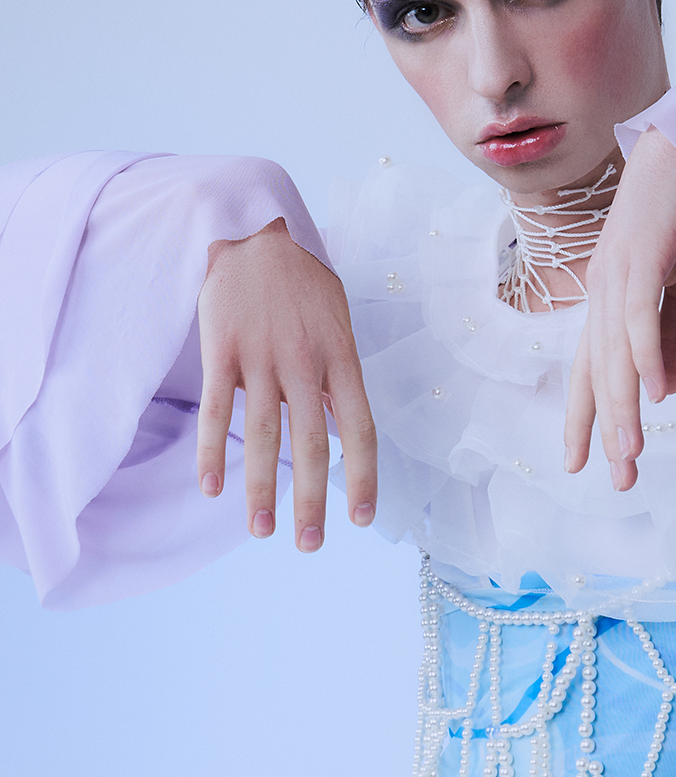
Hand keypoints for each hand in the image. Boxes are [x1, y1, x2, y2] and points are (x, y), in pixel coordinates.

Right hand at [196, 218, 377, 549]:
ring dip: (262, 489)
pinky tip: (211, 488)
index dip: (363, 476)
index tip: (362, 518)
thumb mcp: (337, 324)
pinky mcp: (223, 350)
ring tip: (263, 531)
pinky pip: (218, 409)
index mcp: (342, 359)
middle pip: (311, 444)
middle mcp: (305, 363)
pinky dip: (214, 451)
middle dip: (312, 500)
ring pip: (263, 435)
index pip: (359, 429)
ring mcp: (262, 357)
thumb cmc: (303, 285)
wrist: (256, 231)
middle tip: (310, 545)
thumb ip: (338, 378)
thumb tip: (340, 433)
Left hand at [564, 129, 675, 490]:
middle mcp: (605, 290)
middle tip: (615, 480)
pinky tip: (656, 391)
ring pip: (616, 353)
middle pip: (599, 372)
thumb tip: (667, 390)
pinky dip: (647, 353)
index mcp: (613, 298)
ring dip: (623, 406)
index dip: (594, 417)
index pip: (598, 369)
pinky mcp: (642, 253)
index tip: (593, 463)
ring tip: (630, 454)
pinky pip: (641, 312)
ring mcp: (619, 271)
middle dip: (605, 428)